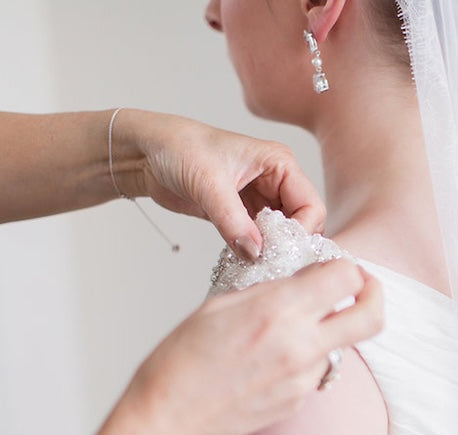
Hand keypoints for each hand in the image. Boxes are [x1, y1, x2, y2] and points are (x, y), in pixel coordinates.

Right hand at [92, 260, 382, 434]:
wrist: (166, 421)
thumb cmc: (180, 360)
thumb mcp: (220, 305)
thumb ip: (271, 289)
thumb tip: (305, 279)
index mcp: (279, 311)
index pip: (345, 276)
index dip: (346, 265)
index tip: (336, 265)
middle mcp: (301, 345)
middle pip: (372, 315)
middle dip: (375, 294)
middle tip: (363, 286)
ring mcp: (305, 378)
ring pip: (345, 344)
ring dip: (332, 329)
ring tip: (292, 329)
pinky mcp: (300, 402)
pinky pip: (320, 371)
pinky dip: (308, 358)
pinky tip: (272, 359)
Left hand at [113, 109, 324, 260]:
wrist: (146, 152)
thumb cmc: (178, 147)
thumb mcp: (208, 184)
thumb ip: (233, 222)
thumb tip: (254, 254)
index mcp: (279, 164)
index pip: (311, 205)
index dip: (301, 231)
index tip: (279, 250)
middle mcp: (276, 181)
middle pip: (302, 223)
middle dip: (288, 243)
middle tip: (270, 262)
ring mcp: (260, 199)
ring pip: (282, 234)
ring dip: (271, 250)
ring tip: (256, 264)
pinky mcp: (242, 214)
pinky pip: (260, 239)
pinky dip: (255, 251)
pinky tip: (244, 260)